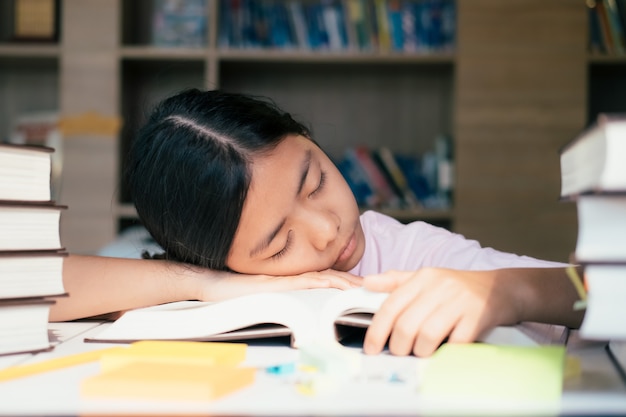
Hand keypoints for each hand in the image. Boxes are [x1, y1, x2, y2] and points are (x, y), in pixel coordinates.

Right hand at [196, 268, 362, 301]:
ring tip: (360, 288)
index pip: (325, 278)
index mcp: (292, 279)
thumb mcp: (266, 296)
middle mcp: (292, 276)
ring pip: (320, 278)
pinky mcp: (277, 283)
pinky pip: (302, 282)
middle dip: (351, 281)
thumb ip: (285, 297)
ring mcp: (285, 278)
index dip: (345, 281)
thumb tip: (301, 309)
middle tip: (371, 286)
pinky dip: (320, 283)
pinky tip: (333, 285)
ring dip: (342, 282)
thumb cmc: (236, 293)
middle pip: (329, 276)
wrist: (213, 286)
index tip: (362, 286)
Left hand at [362, 268, 522, 356]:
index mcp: (422, 277)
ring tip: (421, 353)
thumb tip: (367, 282)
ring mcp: (459, 302)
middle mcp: (439, 287)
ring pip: (427, 335)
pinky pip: (455, 342)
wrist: (503, 288)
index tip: (371, 348)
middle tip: (399, 353)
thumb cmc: (458, 287)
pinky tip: (443, 352)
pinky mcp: (478, 317)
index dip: (377, 331)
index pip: (390, 306)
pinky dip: (446, 352)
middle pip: (406, 325)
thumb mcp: (427, 277)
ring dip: (420, 352)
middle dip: (398, 346)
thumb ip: (395, 281)